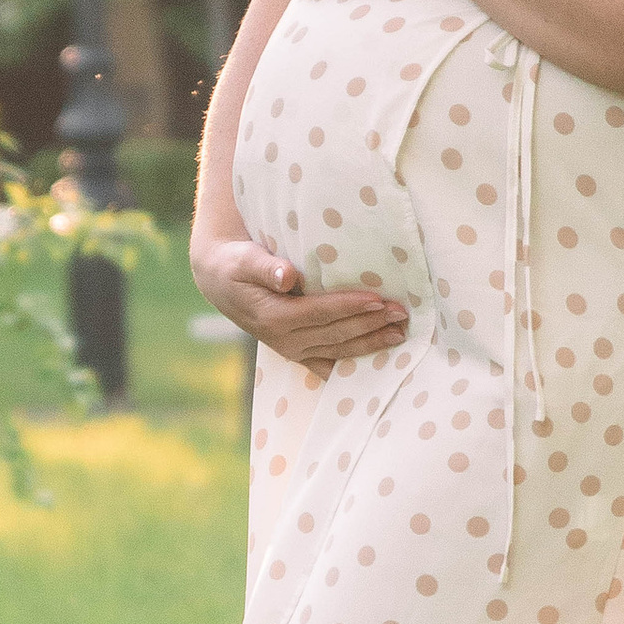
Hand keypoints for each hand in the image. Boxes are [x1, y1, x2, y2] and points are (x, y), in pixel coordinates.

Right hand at [192, 232, 411, 368]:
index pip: (319, 313)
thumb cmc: (237, 265)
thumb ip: (265, 267)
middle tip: (401, 313)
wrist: (223, 283)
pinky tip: (382, 359)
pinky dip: (356, 362)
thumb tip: (288, 276)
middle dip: (370, 325)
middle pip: (335, 334)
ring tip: (400, 332)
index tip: (378, 299)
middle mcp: (285, 341)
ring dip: (371, 343)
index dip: (349, 307)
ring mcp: (293, 352)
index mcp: (273, 318)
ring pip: (338, 351)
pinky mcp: (300, 354)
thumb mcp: (243, 260)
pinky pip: (331, 362)